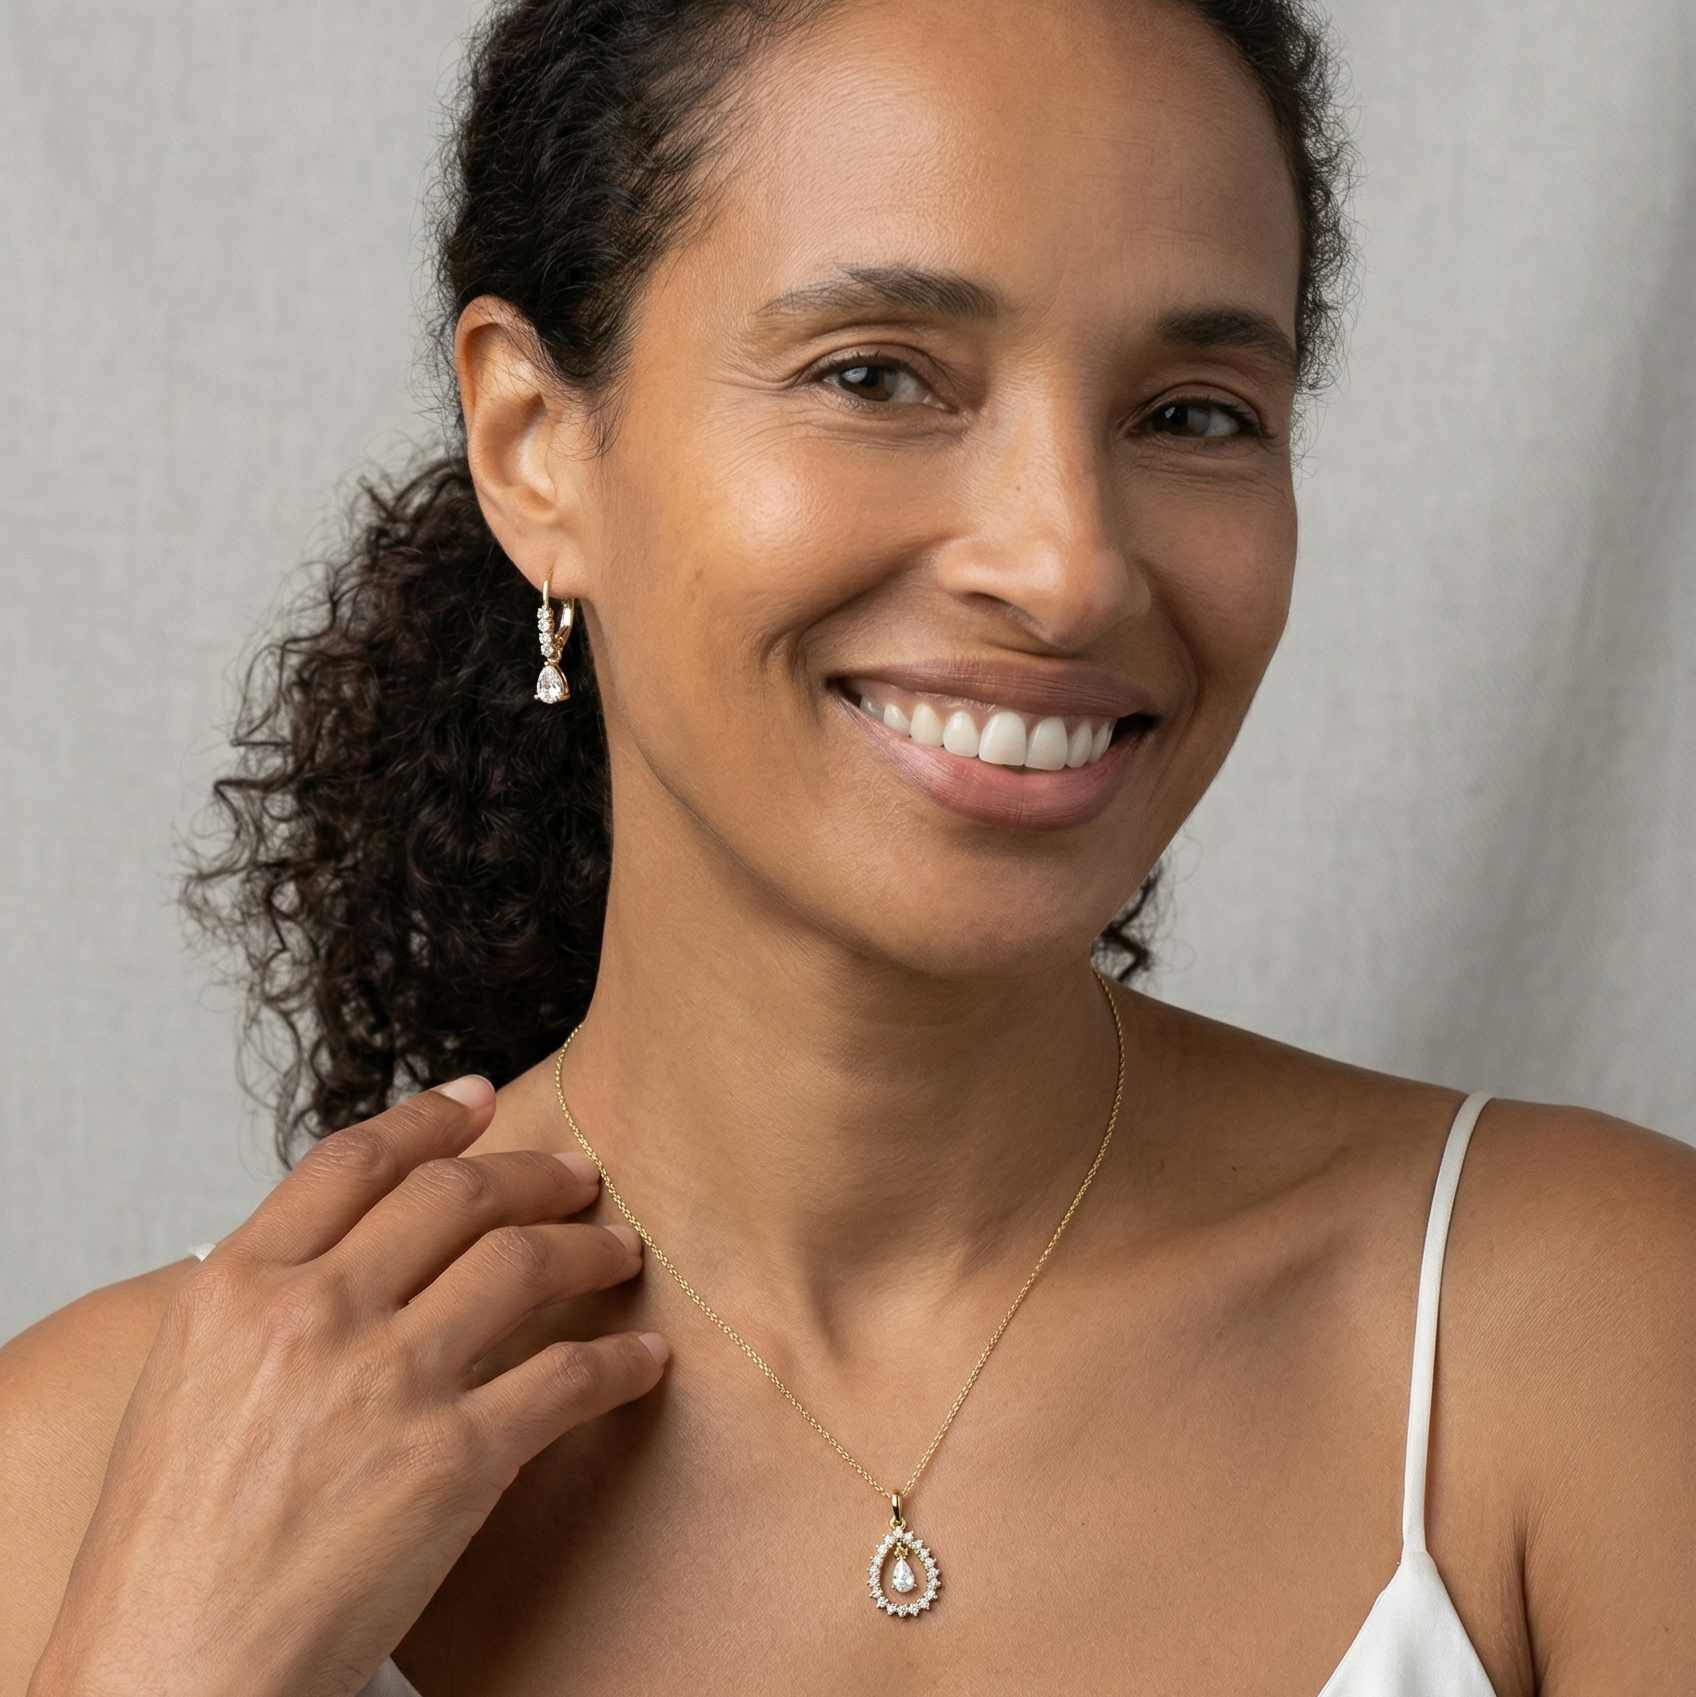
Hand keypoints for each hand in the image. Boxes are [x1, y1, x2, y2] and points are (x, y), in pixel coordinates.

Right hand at [28, 1077, 665, 1696]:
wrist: (174, 1674)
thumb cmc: (173, 1551)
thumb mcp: (189, 1383)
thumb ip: (272, 1299)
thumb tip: (360, 1246)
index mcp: (238, 1288)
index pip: (356, 1159)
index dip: (432, 1118)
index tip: (480, 1102)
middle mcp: (315, 1314)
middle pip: (457, 1194)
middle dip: (535, 1173)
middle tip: (577, 1176)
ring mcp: (388, 1382)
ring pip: (524, 1263)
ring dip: (589, 1250)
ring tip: (618, 1253)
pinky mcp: (453, 1459)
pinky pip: (566, 1378)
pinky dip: (619, 1363)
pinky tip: (640, 1360)